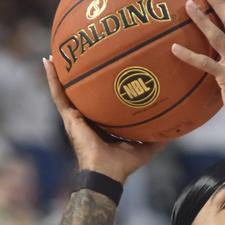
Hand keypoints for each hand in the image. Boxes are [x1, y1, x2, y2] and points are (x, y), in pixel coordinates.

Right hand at [43, 58, 164, 182]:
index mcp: (103, 124)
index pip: (103, 102)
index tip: (108, 70)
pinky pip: (58, 94)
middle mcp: (88, 119)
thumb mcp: (146, 148)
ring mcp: (76, 117)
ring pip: (66, 90)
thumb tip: (176, 129)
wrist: (106, 174)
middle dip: (81, 76)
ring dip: (61, 72)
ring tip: (58, 51)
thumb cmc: (123, 165)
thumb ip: (158, 137)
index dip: (105, 89)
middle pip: (84, 93)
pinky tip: (48, 61)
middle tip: (81, 54)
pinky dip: (52, 78)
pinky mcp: (69, 117)